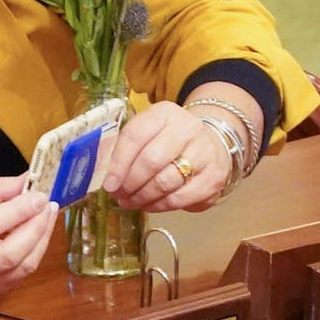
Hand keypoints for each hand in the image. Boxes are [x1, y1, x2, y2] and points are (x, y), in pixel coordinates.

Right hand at [0, 176, 57, 295]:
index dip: (18, 210)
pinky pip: (22, 275)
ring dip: (41, 240)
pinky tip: (38, 234)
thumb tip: (26, 182)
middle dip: (35, 227)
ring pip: (21, 268)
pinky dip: (35, 252)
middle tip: (47, 205)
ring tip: (47, 216)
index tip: (38, 194)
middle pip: (8, 253)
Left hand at [100, 101, 231, 211]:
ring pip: (165, 182)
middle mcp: (187, 128)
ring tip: (131, 202)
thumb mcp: (148, 133)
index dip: (118, 163)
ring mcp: (204, 153)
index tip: (109, 184)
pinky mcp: (213, 178)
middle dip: (130, 183)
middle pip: (151, 160)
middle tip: (119, 195)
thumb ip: (125, 149)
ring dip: (143, 197)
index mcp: (164, 113)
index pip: (135, 136)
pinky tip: (150, 205)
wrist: (211, 144)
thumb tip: (105, 177)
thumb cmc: (168, 141)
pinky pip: (180, 198)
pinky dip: (160, 206)